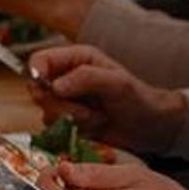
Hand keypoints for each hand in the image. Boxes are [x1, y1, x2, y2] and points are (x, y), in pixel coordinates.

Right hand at [27, 45, 187, 153]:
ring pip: (46, 111)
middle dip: (59, 105)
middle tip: (84, 111)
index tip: (48, 90)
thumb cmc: (139, 99)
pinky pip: (55, 128)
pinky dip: (73, 130)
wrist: (151, 127)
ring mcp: (66, 100)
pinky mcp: (68, 120)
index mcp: (76, 59)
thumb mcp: (117, 83)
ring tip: (96, 118)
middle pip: (38, 89)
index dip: (37, 74)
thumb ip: (86, 78)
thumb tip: (55, 86)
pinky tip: (94, 126)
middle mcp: (67, 77)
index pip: (40, 60)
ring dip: (70, 119)